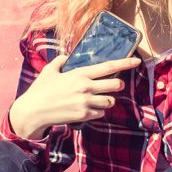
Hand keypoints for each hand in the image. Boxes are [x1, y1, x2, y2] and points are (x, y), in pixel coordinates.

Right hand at [11, 54, 139, 136]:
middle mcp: (86, 87)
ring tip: (97, 98)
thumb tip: (66, 56)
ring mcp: (86, 102)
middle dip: (117, 85)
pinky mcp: (84, 115)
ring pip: (110, 101)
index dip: (125, 62)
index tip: (137, 60)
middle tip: (113, 85)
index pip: (108, 66)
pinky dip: (97, 110)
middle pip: (115, 84)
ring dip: (107, 99)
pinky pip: (100, 112)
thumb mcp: (49, 70)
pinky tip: (87, 108)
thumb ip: (60, 61)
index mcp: (80, 73)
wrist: (34, 111)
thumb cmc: (40, 89)